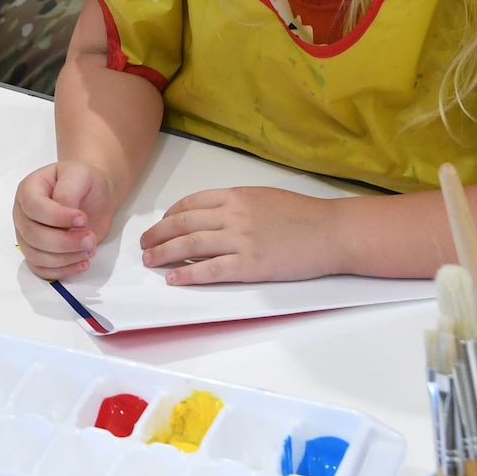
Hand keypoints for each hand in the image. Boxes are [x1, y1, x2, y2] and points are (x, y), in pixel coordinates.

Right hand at [12, 159, 116, 279]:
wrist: (93, 195)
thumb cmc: (83, 181)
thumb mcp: (79, 175)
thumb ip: (68, 192)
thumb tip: (64, 216)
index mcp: (29, 189)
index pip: (33, 207)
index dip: (57, 217)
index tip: (83, 219)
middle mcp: (23, 214)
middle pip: (33, 235)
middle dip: (64, 242)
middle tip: (90, 239)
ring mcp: (28, 235)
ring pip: (36, 256)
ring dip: (66, 258)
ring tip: (89, 249)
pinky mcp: (38, 253)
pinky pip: (41, 270)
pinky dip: (62, 271)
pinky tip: (82, 262)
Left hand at [138, 187, 344, 284]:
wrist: (332, 232)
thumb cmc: (304, 215)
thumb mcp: (264, 198)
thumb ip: (237, 205)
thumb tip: (214, 215)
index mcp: (235, 196)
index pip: (190, 204)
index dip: (169, 216)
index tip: (160, 225)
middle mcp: (232, 215)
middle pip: (183, 224)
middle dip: (158, 235)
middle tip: (145, 245)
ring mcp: (240, 241)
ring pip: (190, 246)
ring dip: (165, 254)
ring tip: (150, 261)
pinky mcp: (250, 265)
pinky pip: (210, 270)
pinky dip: (188, 275)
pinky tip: (175, 279)